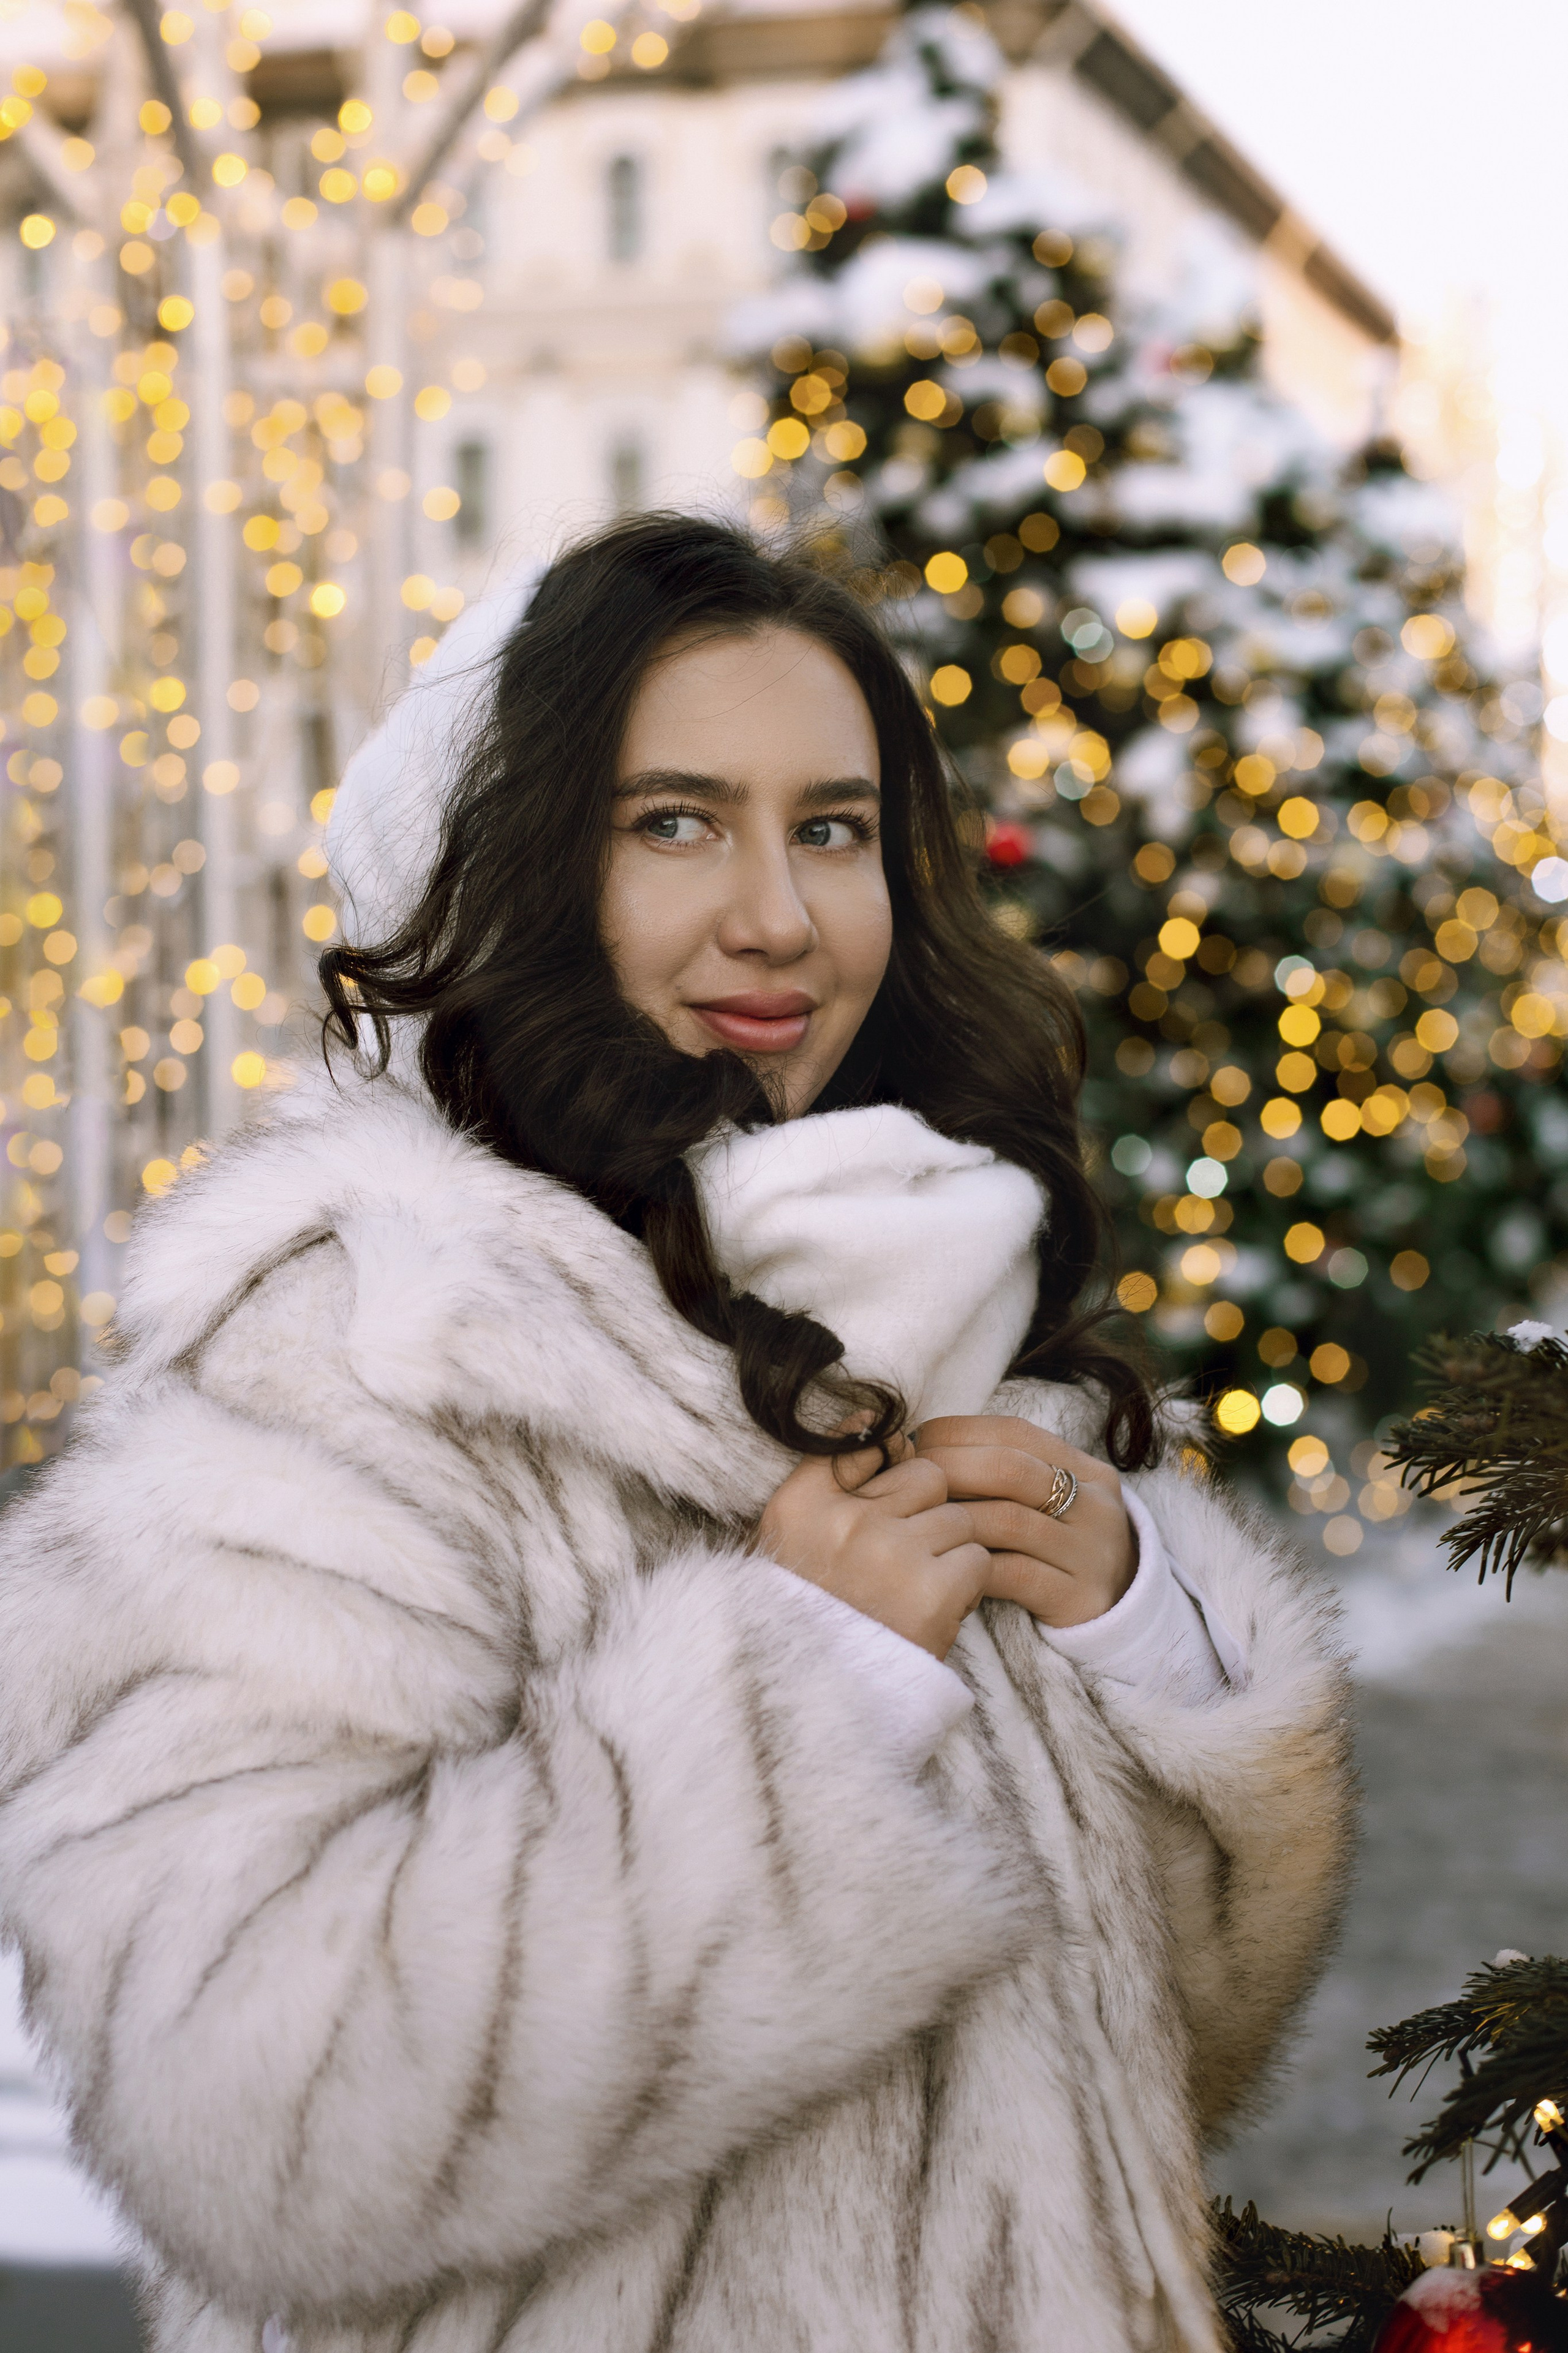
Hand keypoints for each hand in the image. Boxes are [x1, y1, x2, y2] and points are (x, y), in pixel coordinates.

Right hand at [755, 1439, 991, 1659]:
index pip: (869, 1444)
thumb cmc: (810, 1607)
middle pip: (928, 1478)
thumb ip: (829, 1470)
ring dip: (948, 1550)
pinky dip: (966, 1585)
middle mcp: (844, 1522)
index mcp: (800, 1504)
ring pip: (958, 1518)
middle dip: (927, 1513)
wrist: (818, 1693)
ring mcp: (890, 1555)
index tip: (886, 1506)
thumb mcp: (793, 1532)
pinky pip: (976, 1558)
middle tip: (901, 1560)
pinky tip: (935, 1607)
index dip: (892, 1472)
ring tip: (916, 1587)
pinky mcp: (931, 1594)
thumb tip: (875, 1416)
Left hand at [913, 1416, 1135, 1629]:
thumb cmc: (1062, 1547)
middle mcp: (1095, 1505)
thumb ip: (1008, 1472)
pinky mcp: (1078, 1597)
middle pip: (1009, 1469)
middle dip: (949, 1468)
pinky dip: (973, 1564)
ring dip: (954, 1518)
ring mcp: (1090, 1551)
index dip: (957, 1433)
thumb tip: (928, 1444)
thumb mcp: (1052, 1501)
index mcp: (1086, 1469)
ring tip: (922, 1522)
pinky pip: (1015, 1574)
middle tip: (912, 1484)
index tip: (918, 1446)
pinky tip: (948, 1564)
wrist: (1123, 1613)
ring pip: (1008, 1521)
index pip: (1014, 1432)